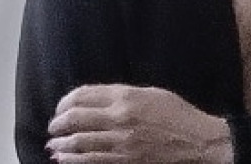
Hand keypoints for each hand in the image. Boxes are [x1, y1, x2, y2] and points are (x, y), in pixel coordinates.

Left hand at [46, 84, 233, 162]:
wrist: (197, 141)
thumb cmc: (177, 114)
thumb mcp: (151, 93)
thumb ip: (123, 94)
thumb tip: (93, 101)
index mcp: (126, 96)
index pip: (82, 95)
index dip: (65, 101)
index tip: (61, 107)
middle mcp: (120, 117)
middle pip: (75, 118)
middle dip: (58, 123)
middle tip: (53, 127)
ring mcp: (121, 141)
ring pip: (79, 142)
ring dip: (61, 145)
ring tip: (54, 146)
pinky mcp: (124, 160)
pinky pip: (91, 161)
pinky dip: (73, 161)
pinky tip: (65, 160)